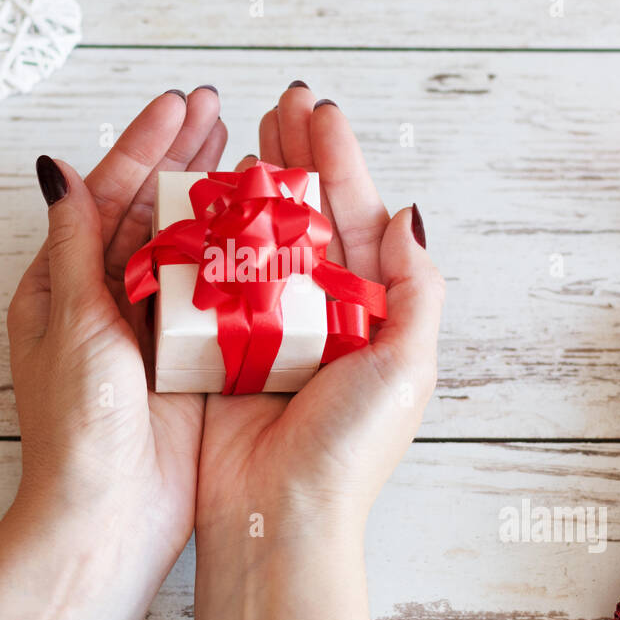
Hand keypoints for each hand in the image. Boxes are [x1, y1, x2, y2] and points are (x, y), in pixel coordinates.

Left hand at [8, 87, 225, 554]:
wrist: (108, 511)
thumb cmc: (77, 422)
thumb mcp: (71, 321)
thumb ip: (72, 243)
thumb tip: (55, 167)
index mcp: (63, 283)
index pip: (106, 194)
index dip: (144, 145)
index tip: (179, 103)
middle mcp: (105, 297)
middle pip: (148, 209)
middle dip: (181, 157)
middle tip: (219, 109)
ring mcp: (148, 325)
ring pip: (183, 242)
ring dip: (210, 195)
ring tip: (243, 148)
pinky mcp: (185, 355)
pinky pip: (210, 289)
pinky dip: (232, 251)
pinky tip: (260, 220)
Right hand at [193, 83, 443, 619]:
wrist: (279, 515)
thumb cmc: (350, 448)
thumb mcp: (411, 365)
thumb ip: (418, 287)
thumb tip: (410, 214)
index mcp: (368, 310)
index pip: (353, 214)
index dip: (337, 159)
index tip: (318, 111)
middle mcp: (319, 311)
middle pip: (305, 214)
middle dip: (294, 156)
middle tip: (278, 104)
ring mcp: (267, 326)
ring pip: (257, 236)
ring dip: (250, 183)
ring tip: (242, 133)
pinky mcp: (220, 345)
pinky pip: (212, 278)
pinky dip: (207, 236)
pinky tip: (200, 197)